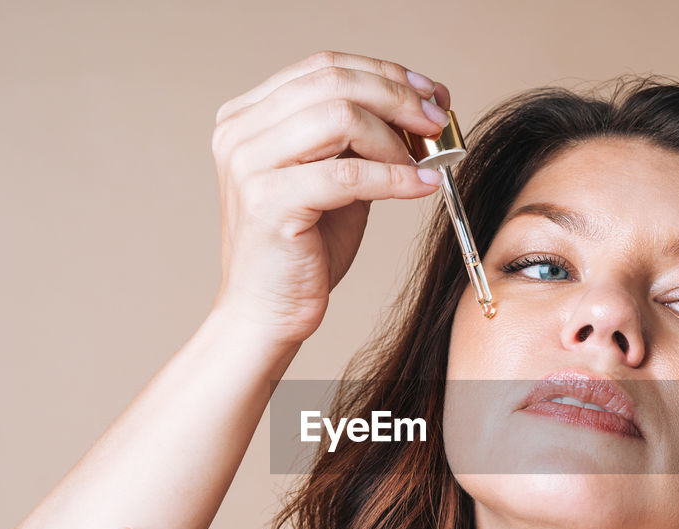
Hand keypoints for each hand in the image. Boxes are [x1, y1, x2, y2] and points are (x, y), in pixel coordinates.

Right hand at [209, 49, 452, 346]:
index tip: (430, 92)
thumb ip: (363, 139)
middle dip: (398, 97)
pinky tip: (421, 187)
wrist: (267, 311)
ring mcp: (249, 164)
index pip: (324, 67)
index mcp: (248, 115)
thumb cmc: (304, 248)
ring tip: (426, 160)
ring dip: (396, 136)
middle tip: (438, 121)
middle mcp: (240, 131)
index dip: (385, 73)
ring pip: (341, 117)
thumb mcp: (337, 177)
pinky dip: (395, 178)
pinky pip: (348, 174)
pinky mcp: (269, 201)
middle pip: (333, 82)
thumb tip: (423, 105)